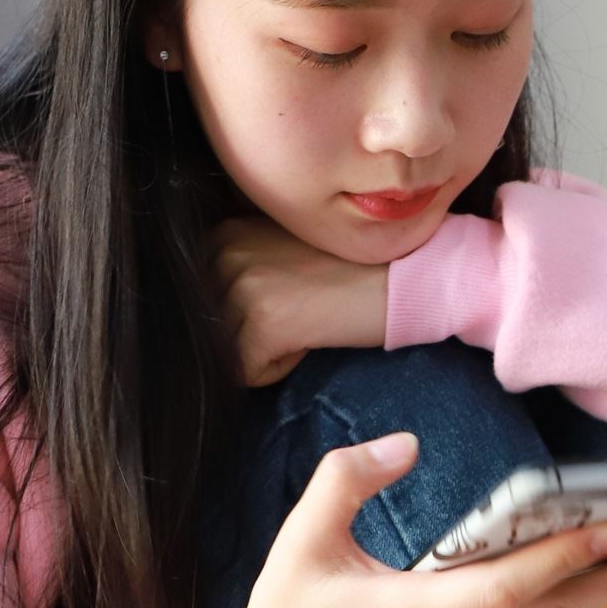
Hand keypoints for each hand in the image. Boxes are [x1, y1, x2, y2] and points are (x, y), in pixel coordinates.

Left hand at [209, 211, 389, 386]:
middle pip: (213, 329)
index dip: (247, 313)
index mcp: (224, 233)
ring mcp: (242, 286)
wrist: (405, 277)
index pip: (204, 303)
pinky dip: (280, 369)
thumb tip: (202, 314)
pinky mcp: (263, 322)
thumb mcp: (281, 248)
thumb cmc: (349, 269)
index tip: (292, 294)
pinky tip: (311, 336)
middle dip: (253, 335)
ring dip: (268, 351)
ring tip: (309, 319)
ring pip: (229, 352)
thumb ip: (241, 264)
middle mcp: (226, 252)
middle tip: (304, 307)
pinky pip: (248, 373)